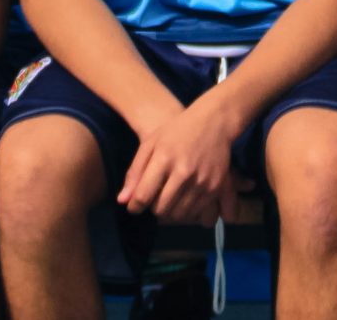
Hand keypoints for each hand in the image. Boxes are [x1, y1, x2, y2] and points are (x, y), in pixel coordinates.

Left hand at [119, 95, 239, 225]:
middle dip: (153, 209)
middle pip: (161, 209)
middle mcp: (184, 172)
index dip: (134, 206)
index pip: (143, 196)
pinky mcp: (215, 187)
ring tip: (168, 199)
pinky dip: (186, 212)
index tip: (134, 206)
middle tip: (154, 200)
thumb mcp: (151, 144)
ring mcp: (201, 181)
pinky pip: (196, 213)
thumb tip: (122, 201)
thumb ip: (135, 172)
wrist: (215, 121)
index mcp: (164, 158)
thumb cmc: (178, 131)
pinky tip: (183, 199)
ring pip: (178, 215)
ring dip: (169, 212)